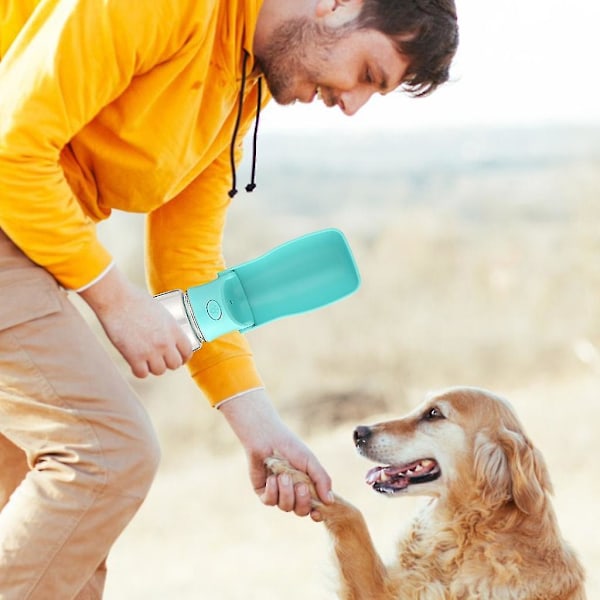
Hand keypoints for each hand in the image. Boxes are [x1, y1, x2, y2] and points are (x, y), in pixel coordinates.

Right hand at [79, 265, 192, 376]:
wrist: (116, 299)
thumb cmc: (135, 300)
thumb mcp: (160, 311)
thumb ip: (167, 327)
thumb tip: (168, 338)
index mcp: (174, 329)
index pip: (187, 351)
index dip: (184, 357)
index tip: (179, 358)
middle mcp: (165, 342)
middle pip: (175, 364)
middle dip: (168, 363)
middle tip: (161, 360)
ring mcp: (150, 351)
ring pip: (159, 371)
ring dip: (154, 367)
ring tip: (147, 360)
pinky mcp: (134, 357)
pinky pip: (142, 374)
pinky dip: (139, 371)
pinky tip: (136, 364)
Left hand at [218, 388, 332, 519]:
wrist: (268, 438)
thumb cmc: (291, 447)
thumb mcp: (311, 462)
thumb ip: (322, 480)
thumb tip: (330, 501)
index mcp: (307, 487)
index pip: (314, 508)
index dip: (317, 514)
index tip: (317, 512)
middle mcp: (293, 493)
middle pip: (301, 511)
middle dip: (302, 500)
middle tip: (301, 486)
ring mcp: (278, 494)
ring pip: (285, 507)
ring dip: (286, 492)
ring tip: (283, 475)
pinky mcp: (263, 492)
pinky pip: (269, 501)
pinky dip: (272, 490)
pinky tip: (272, 478)